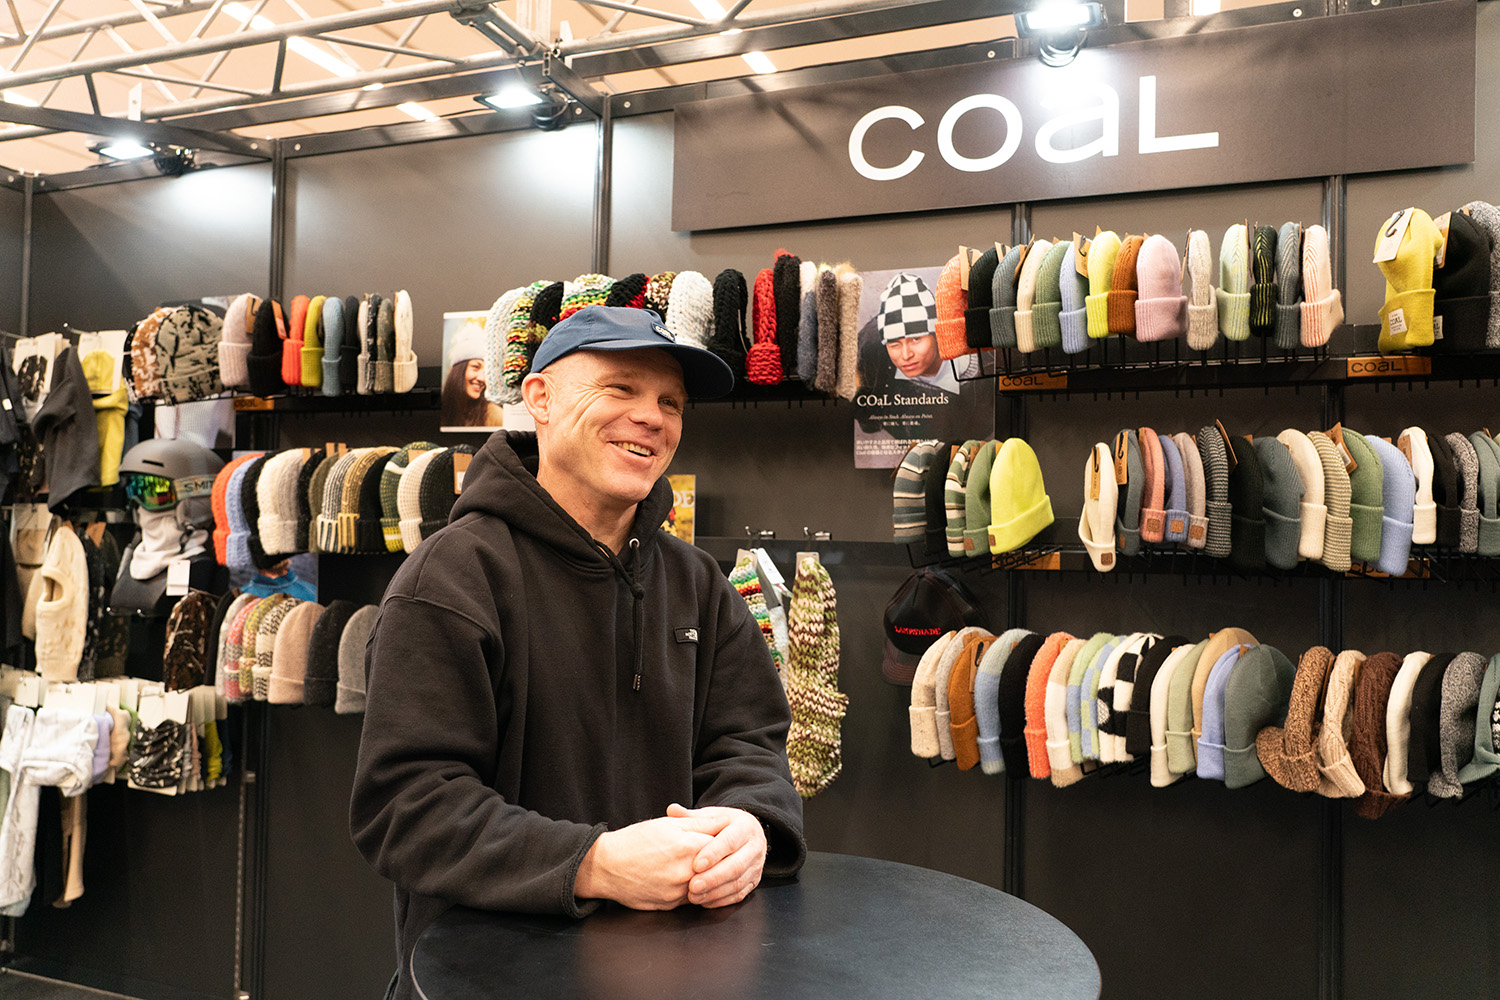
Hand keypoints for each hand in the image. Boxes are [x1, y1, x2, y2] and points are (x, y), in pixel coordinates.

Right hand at [574, 814, 718, 909]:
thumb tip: (726, 822)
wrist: (606, 866)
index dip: (728, 843)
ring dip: (709, 879)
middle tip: (723, 856)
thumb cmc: (636, 841)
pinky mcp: (670, 905)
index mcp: (688, 848)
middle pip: (717, 869)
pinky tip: (689, 880)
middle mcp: (686, 873)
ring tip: (703, 868)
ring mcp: (678, 892)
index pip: (723, 847)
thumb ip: (700, 823)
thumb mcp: (668, 824)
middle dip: (721, 863)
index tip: (730, 841)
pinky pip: (692, 899)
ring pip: (706, 886)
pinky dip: (694, 890)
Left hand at [665, 804, 766, 908]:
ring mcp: (757, 866)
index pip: (730, 841)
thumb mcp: (711, 816)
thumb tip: (671, 809)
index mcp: (745, 827)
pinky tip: (705, 901)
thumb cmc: (724, 825)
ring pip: (738, 882)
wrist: (746, 834)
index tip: (696, 864)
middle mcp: (755, 846)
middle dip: (713, 877)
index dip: (713, 854)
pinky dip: (722, 900)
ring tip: (695, 896)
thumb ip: (691, 816)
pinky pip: (740, 894)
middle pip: (736, 865)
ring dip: (716, 892)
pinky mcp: (754, 881)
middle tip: (693, 886)